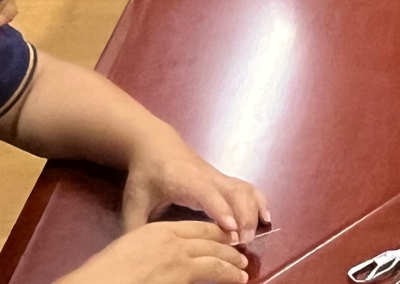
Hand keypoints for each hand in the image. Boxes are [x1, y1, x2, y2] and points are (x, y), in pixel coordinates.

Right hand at [57, 221, 247, 283]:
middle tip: (241, 259)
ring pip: (214, 260)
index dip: (214, 234)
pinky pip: (207, 276)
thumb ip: (152, 250)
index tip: (226, 239)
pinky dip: (222, 278)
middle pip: (209, 242)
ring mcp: (177, 260)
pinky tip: (231, 281)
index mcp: (158, 231)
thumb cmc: (105, 272)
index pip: (195, 229)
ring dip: (231, 267)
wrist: (96, 283)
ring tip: (242, 274)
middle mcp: (171, 240)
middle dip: (228, 250)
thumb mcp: (131, 249)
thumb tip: (163, 261)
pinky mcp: (180, 276)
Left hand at [119, 133, 268, 243]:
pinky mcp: (223, 179)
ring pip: (244, 189)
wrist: (155, 146)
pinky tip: (266, 218)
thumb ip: (135, 228)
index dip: (220, 210)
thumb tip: (135, 255)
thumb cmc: (145, 174)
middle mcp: (207, 177)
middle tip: (243, 244)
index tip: (230, 230)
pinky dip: (259, 201)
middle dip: (243, 216)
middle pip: (234, 191)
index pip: (207, 193)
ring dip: (253, 211)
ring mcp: (218, 177)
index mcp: (185, 180)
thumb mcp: (134, 201)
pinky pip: (247, 188)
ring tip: (254, 236)